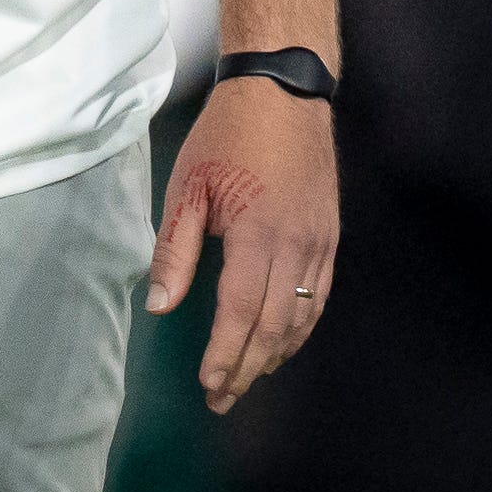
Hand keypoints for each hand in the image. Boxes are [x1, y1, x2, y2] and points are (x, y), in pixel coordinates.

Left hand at [146, 74, 339, 412]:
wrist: (283, 92)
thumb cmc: (227, 135)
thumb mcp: (188, 185)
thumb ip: (176, 249)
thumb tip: (161, 306)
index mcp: (257, 233)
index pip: (241, 312)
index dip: (226, 355)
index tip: (209, 386)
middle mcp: (296, 245)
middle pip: (275, 326)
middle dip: (248, 368)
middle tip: (223, 398)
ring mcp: (320, 243)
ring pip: (302, 317)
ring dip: (275, 355)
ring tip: (247, 379)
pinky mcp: (330, 237)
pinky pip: (320, 296)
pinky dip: (300, 328)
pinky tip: (281, 342)